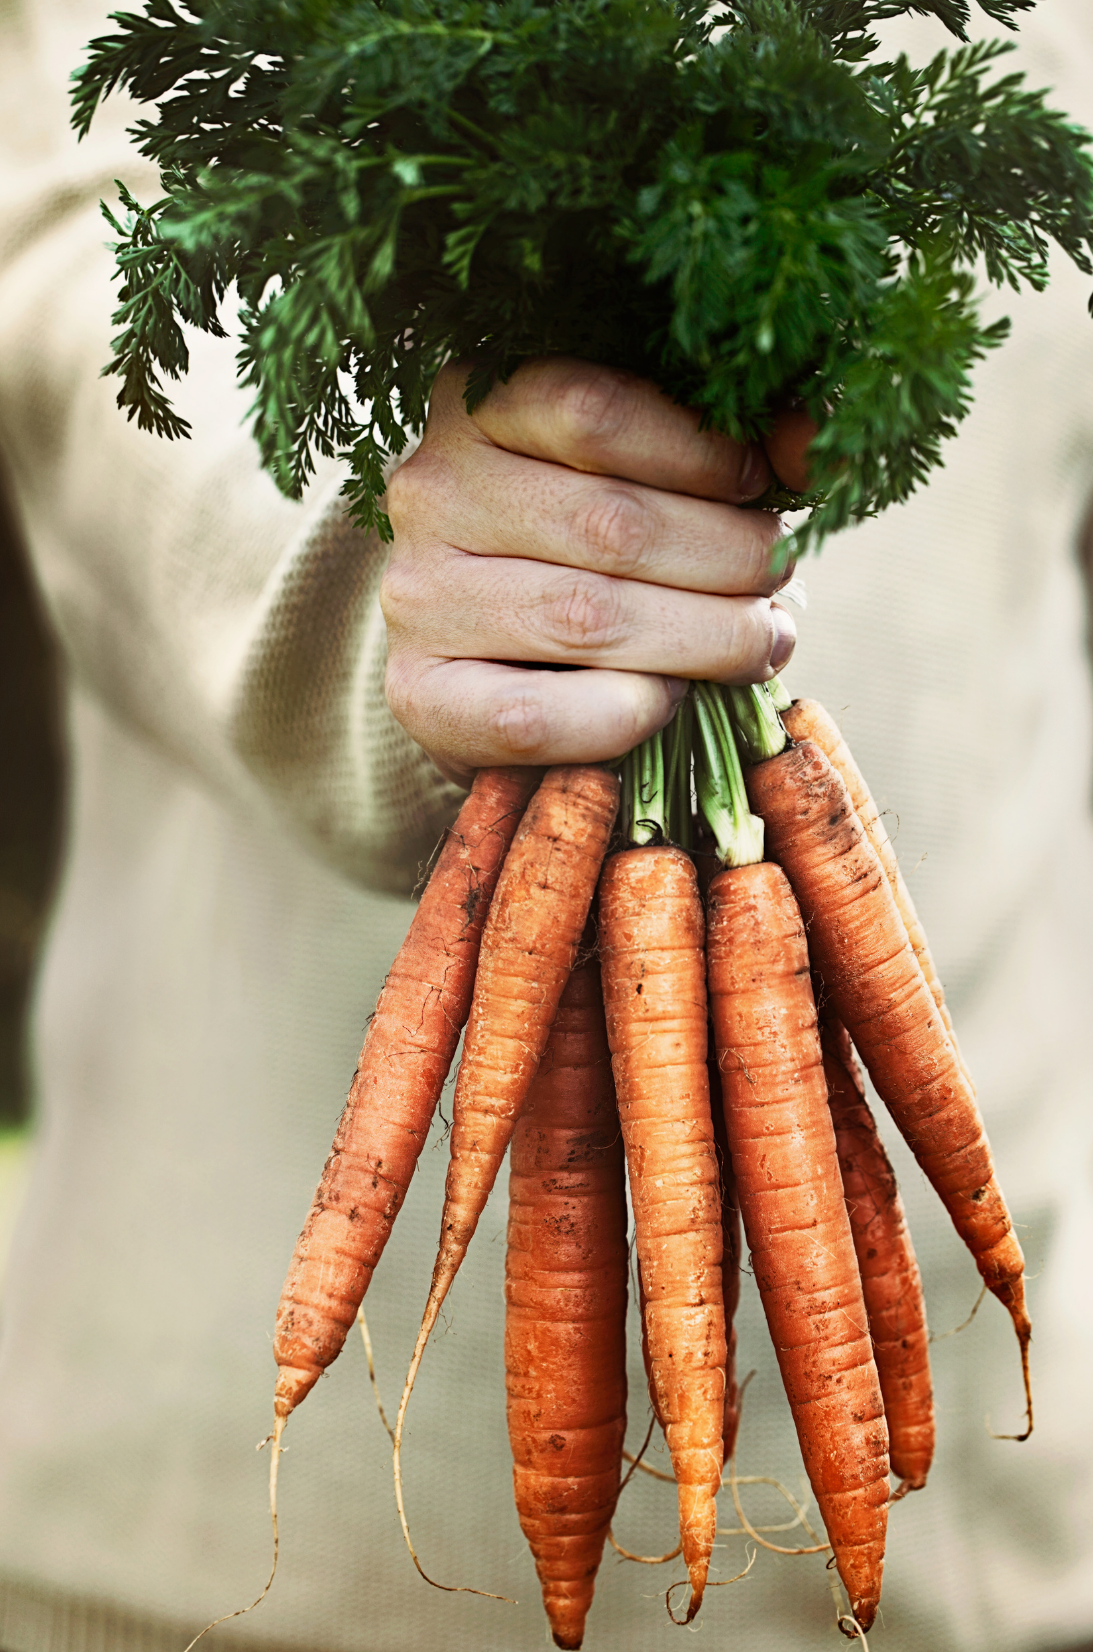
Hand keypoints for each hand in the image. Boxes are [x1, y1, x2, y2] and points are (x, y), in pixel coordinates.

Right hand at [381, 356, 795, 784]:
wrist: (482, 655)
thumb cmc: (583, 545)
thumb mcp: (642, 469)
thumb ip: (725, 447)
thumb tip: (808, 445)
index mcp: (479, 403)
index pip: (594, 411)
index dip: (702, 453)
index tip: (763, 489)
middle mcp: (430, 490)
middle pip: (608, 522)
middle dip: (727, 558)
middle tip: (777, 584)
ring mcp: (415, 595)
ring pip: (584, 618)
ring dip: (701, 640)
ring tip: (754, 643)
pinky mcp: (418, 694)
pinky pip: (530, 716)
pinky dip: (621, 715)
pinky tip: (668, 701)